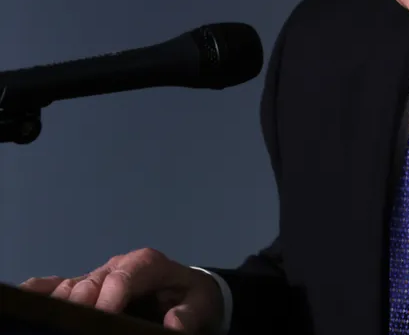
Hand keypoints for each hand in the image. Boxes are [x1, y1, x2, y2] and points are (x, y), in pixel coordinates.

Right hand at [20, 248, 222, 332]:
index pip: (125, 274)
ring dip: (63, 300)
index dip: (111, 295)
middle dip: (84, 301)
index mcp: (148, 264)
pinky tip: (28, 296)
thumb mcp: (201, 305)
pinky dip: (44, 290)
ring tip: (57, 318)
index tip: (104, 317)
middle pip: (94, 280)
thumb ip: (189, 314)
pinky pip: (61, 284)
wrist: (187, 294)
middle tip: (79, 323)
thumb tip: (174, 324)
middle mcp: (120, 266)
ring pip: (74, 284)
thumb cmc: (193, 298)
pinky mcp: (88, 287)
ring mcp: (101, 276)